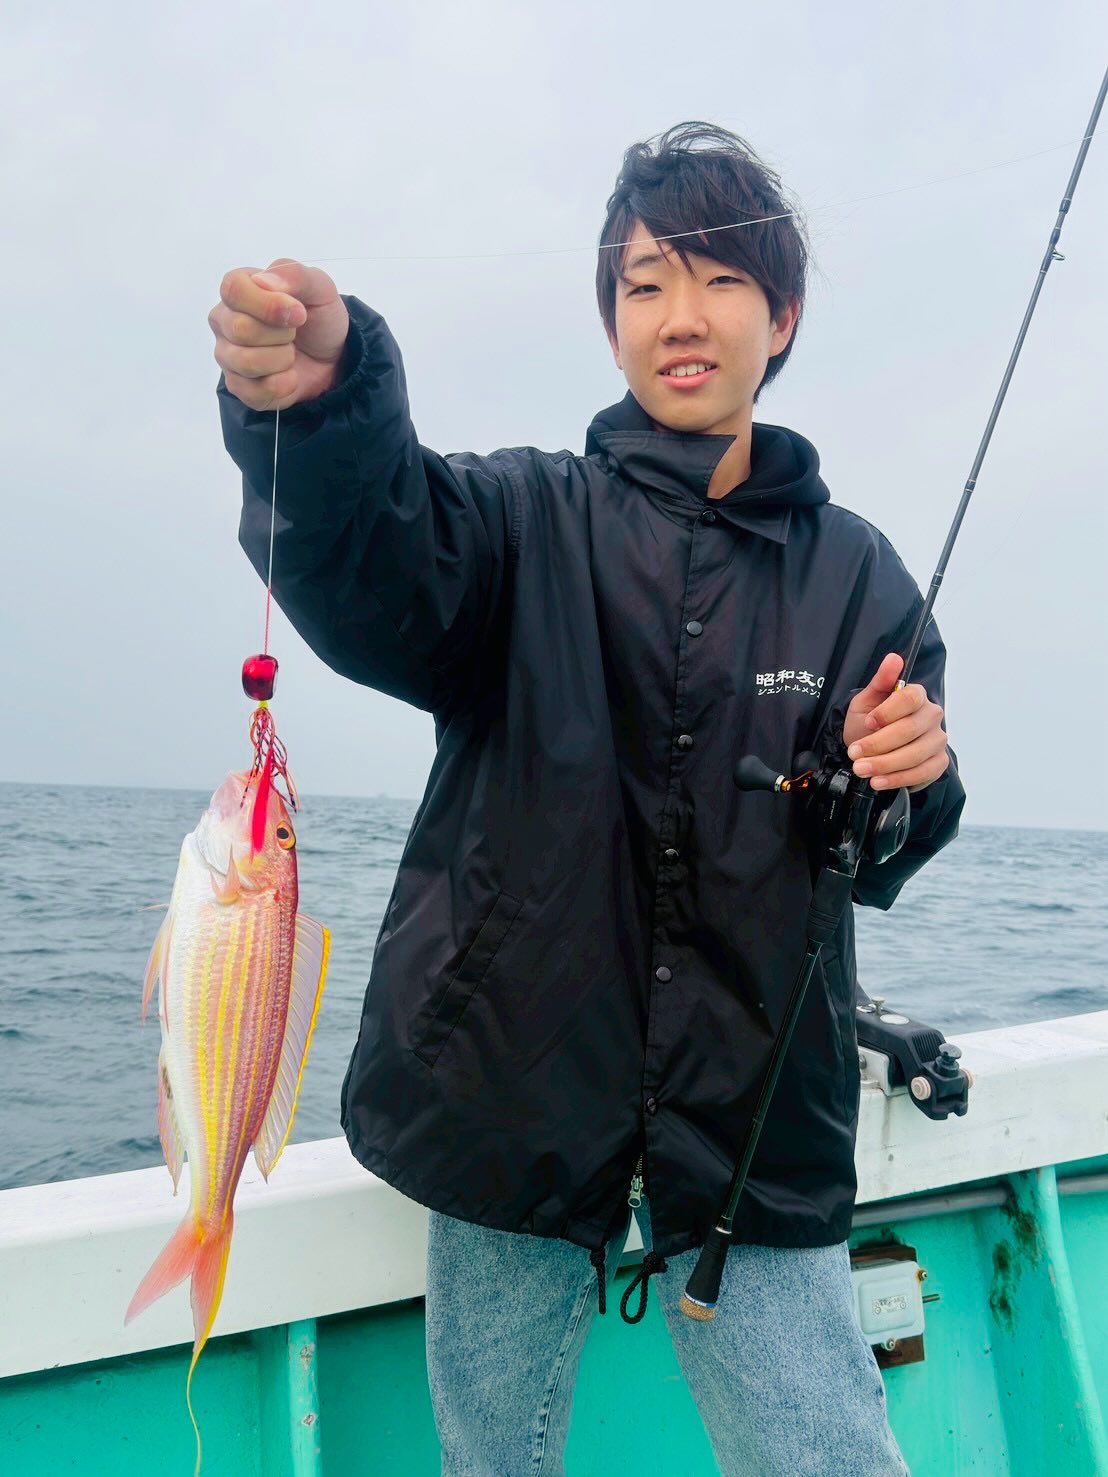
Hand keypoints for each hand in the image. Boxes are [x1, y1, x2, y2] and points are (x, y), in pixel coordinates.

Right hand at [209, 259, 349, 410]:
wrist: (333, 358)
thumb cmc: (319, 319)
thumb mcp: (320, 288)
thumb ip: (295, 275)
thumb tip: (264, 281)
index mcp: (238, 289)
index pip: (233, 290)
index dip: (268, 304)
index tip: (298, 313)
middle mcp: (224, 320)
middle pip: (240, 329)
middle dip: (281, 335)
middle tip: (294, 334)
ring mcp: (228, 355)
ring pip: (245, 362)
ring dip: (282, 360)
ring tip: (291, 353)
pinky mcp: (239, 386)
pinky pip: (253, 391)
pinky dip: (282, 384)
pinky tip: (289, 375)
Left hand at [841, 653, 949, 793]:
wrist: (869, 750)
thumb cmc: (868, 723)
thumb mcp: (865, 701)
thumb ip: (880, 682)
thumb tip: (894, 658)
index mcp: (917, 696)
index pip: (911, 698)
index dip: (888, 712)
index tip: (867, 722)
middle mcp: (932, 716)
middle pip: (910, 730)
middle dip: (878, 744)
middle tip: (854, 754)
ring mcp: (937, 741)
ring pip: (915, 754)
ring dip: (884, 764)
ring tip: (860, 769)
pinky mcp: (938, 763)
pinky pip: (922, 773)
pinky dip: (897, 779)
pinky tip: (878, 781)